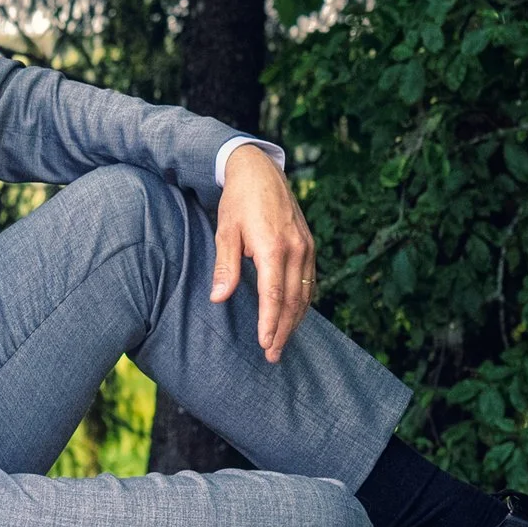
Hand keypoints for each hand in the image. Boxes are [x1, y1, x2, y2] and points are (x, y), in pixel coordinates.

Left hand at [211, 144, 315, 362]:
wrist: (259, 171)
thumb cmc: (237, 201)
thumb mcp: (225, 231)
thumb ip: (226, 267)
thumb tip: (218, 299)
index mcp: (273, 247)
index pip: (273, 295)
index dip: (270, 322)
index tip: (265, 343)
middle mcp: (296, 249)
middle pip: (292, 300)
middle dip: (283, 330)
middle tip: (273, 355)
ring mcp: (306, 247)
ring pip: (304, 293)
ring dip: (295, 321)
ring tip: (281, 343)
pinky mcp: (309, 244)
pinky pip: (309, 280)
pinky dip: (302, 302)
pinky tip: (293, 316)